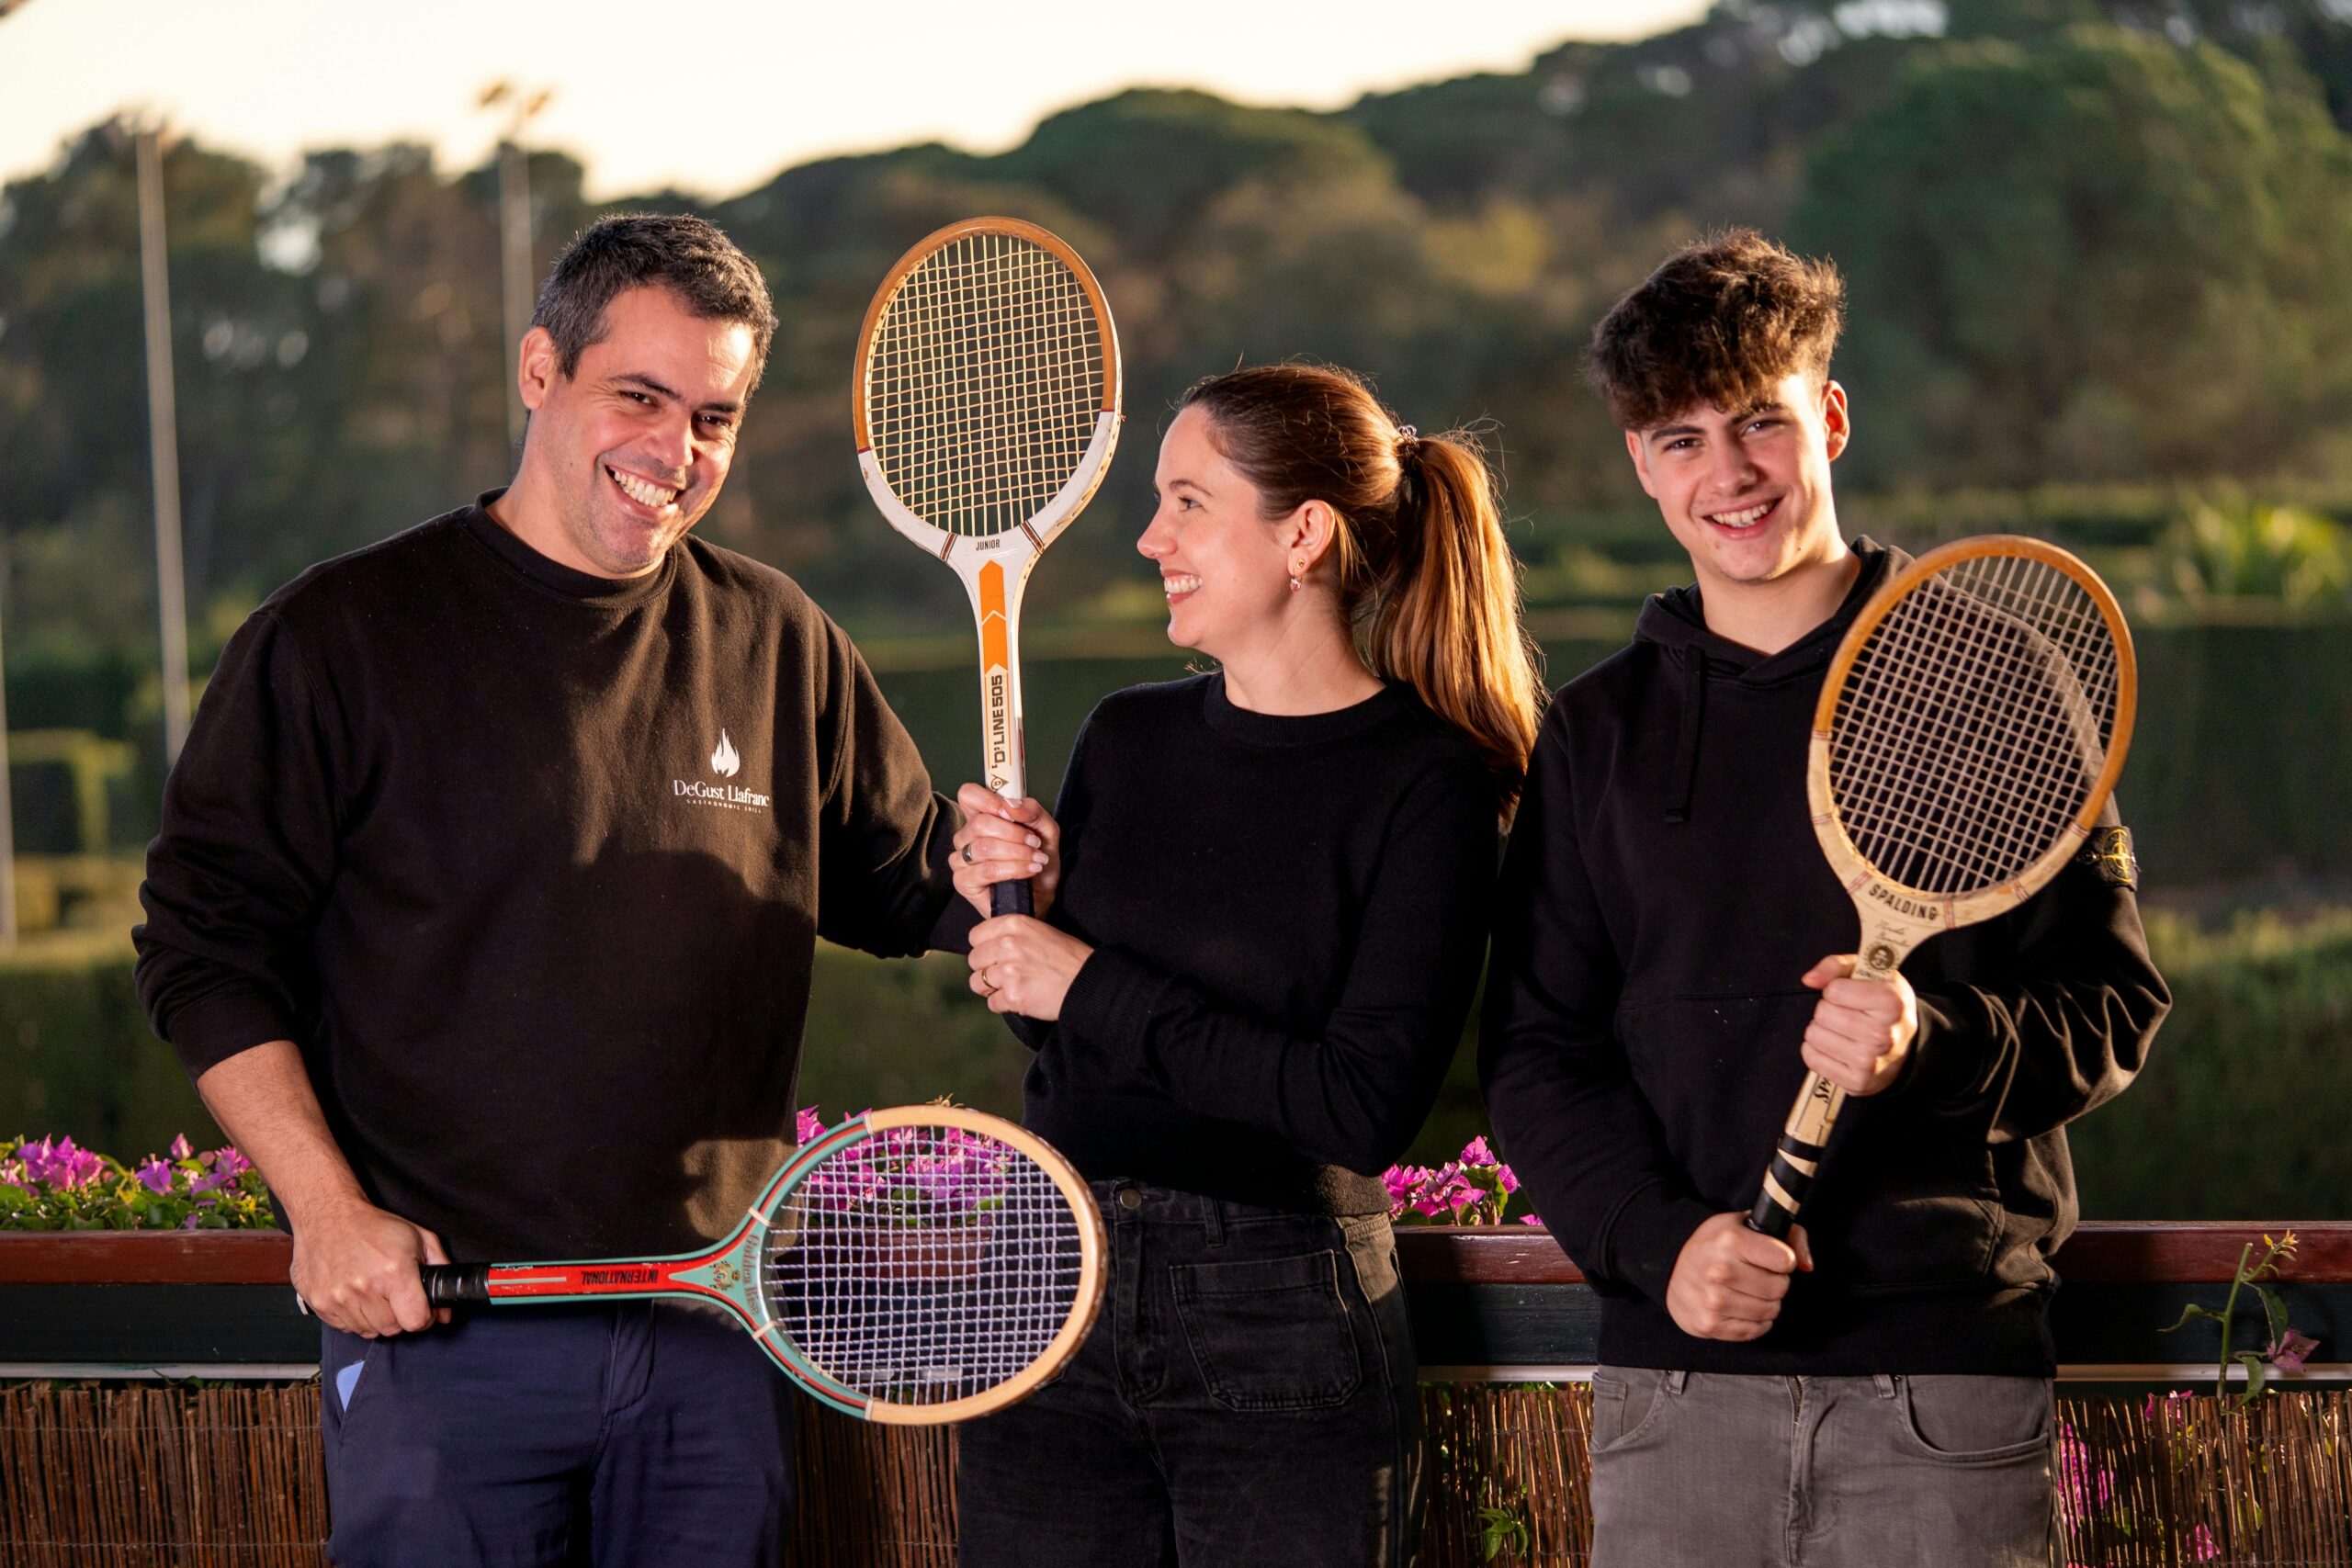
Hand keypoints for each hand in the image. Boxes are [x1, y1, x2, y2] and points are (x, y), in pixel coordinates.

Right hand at [290, 1193, 449, 1337]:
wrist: (329, 1215)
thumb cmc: (375, 1226)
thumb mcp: (421, 1238)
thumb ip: (441, 1272)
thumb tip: (445, 1313)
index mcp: (394, 1271)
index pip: (415, 1321)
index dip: (424, 1317)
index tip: (421, 1308)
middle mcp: (365, 1287)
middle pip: (392, 1329)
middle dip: (399, 1316)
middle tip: (395, 1295)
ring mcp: (339, 1297)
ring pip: (369, 1331)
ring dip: (376, 1317)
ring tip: (374, 1291)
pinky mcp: (320, 1303)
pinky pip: (345, 1327)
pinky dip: (354, 1317)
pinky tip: (356, 1294)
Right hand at [952, 784, 1060, 918]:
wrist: (1042, 896)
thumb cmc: (1038, 861)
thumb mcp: (1046, 831)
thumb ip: (1032, 812)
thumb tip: (1012, 804)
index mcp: (981, 817)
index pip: (968, 795)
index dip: (988, 799)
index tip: (1010, 812)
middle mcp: (966, 836)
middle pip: (980, 822)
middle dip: (1014, 833)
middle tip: (1035, 843)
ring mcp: (961, 859)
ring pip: (984, 847)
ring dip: (1017, 852)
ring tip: (1036, 859)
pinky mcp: (963, 882)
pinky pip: (986, 870)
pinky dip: (1013, 868)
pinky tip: (1029, 870)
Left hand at [968, 914, 1091, 1020]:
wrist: (1088, 981)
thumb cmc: (1070, 957)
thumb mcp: (1041, 931)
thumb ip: (1012, 935)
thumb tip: (989, 947)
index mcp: (1014, 924)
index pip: (975, 936)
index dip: (984, 948)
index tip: (994, 955)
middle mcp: (1008, 945)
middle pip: (974, 960)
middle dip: (986, 969)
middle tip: (1005, 975)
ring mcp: (1009, 972)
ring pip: (977, 983)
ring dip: (991, 989)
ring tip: (1011, 987)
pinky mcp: (1013, 996)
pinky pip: (992, 1003)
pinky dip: (1004, 1005)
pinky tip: (1020, 998)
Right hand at [1666, 1212, 1812, 1340]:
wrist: (1669, 1265)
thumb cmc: (1713, 1244)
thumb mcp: (1746, 1224)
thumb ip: (1788, 1235)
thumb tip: (1807, 1265)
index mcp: (1730, 1240)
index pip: (1785, 1260)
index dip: (1784, 1260)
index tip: (1772, 1257)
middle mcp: (1720, 1270)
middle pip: (1779, 1288)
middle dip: (1775, 1282)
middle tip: (1758, 1275)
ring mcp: (1714, 1301)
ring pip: (1770, 1311)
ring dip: (1766, 1303)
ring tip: (1748, 1291)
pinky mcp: (1709, 1324)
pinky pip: (1754, 1331)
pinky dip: (1755, 1322)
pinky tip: (1742, 1307)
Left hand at [1799, 955, 1917, 1095]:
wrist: (1906, 1046)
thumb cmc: (1882, 1003)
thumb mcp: (1868, 973)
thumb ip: (1835, 965)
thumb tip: (1809, 979)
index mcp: (1891, 1003)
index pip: (1834, 991)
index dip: (1836, 989)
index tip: (1850, 994)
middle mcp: (1883, 1035)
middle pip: (1822, 1014)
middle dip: (1827, 1009)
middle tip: (1846, 1013)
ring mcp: (1870, 1062)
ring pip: (1814, 1036)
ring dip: (1821, 1029)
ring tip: (1841, 1030)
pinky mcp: (1857, 1082)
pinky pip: (1813, 1059)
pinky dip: (1816, 1050)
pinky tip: (1836, 1047)